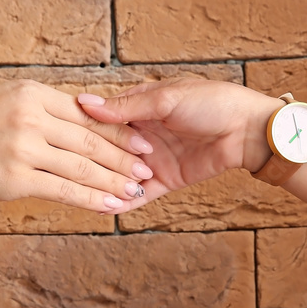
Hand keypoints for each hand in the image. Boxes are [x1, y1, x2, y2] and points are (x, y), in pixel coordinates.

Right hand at [0, 79, 155, 212]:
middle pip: (90, 138)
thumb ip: (42, 106)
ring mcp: (24, 147)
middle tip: (148, 167)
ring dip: (113, 180)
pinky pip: (64, 189)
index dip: (119, 128)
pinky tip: (110, 205)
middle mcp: (31, 116)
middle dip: (124, 156)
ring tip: (136, 189)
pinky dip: (90, 198)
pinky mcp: (17, 178)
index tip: (142, 138)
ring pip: (81, 165)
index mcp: (32, 93)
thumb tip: (81, 112)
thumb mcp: (5, 99)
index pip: (87, 113)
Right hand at [77, 78, 283, 210]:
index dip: (84, 128)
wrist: (248, 131)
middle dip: (89, 161)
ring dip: (104, 184)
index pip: (104, 119)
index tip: (58, 136)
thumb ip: (126, 107)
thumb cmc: (213, 102)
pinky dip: (123, 202)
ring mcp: (153, 158)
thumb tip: (84, 102)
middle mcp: (142, 133)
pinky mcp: (166, 180)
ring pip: (120, 174)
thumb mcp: (166, 99)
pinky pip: (140, 194)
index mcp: (140, 106)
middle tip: (62, 171)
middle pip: (108, 149)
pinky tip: (103, 208)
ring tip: (78, 196)